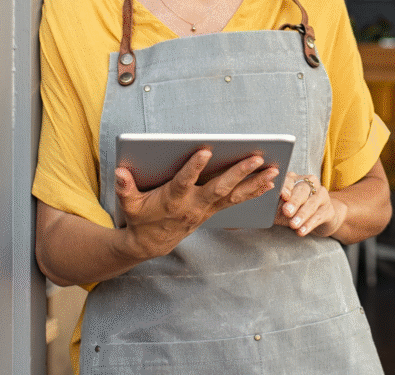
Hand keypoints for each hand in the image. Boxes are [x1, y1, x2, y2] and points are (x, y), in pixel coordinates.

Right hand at [115, 148, 279, 258]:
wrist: (152, 243)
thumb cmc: (140, 217)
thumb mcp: (129, 204)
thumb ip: (125, 188)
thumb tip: (120, 172)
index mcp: (173, 200)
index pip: (184, 182)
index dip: (194, 168)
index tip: (206, 150)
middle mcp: (194, 204)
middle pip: (219, 187)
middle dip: (239, 172)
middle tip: (256, 157)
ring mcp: (207, 208)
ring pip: (235, 194)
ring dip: (255, 182)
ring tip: (274, 170)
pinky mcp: (215, 210)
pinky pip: (238, 200)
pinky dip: (255, 191)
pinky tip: (271, 181)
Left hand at [275, 171, 346, 236]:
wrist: (317, 219)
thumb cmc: (293, 211)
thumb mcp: (281, 207)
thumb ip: (275, 205)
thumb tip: (265, 208)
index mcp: (295, 179)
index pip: (290, 179)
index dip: (286, 187)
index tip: (282, 196)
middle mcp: (310, 183)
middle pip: (303, 190)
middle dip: (294, 201)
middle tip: (287, 211)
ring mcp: (321, 195)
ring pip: (312, 202)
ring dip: (302, 214)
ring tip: (293, 225)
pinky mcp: (329, 209)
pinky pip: (319, 215)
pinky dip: (309, 224)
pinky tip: (302, 231)